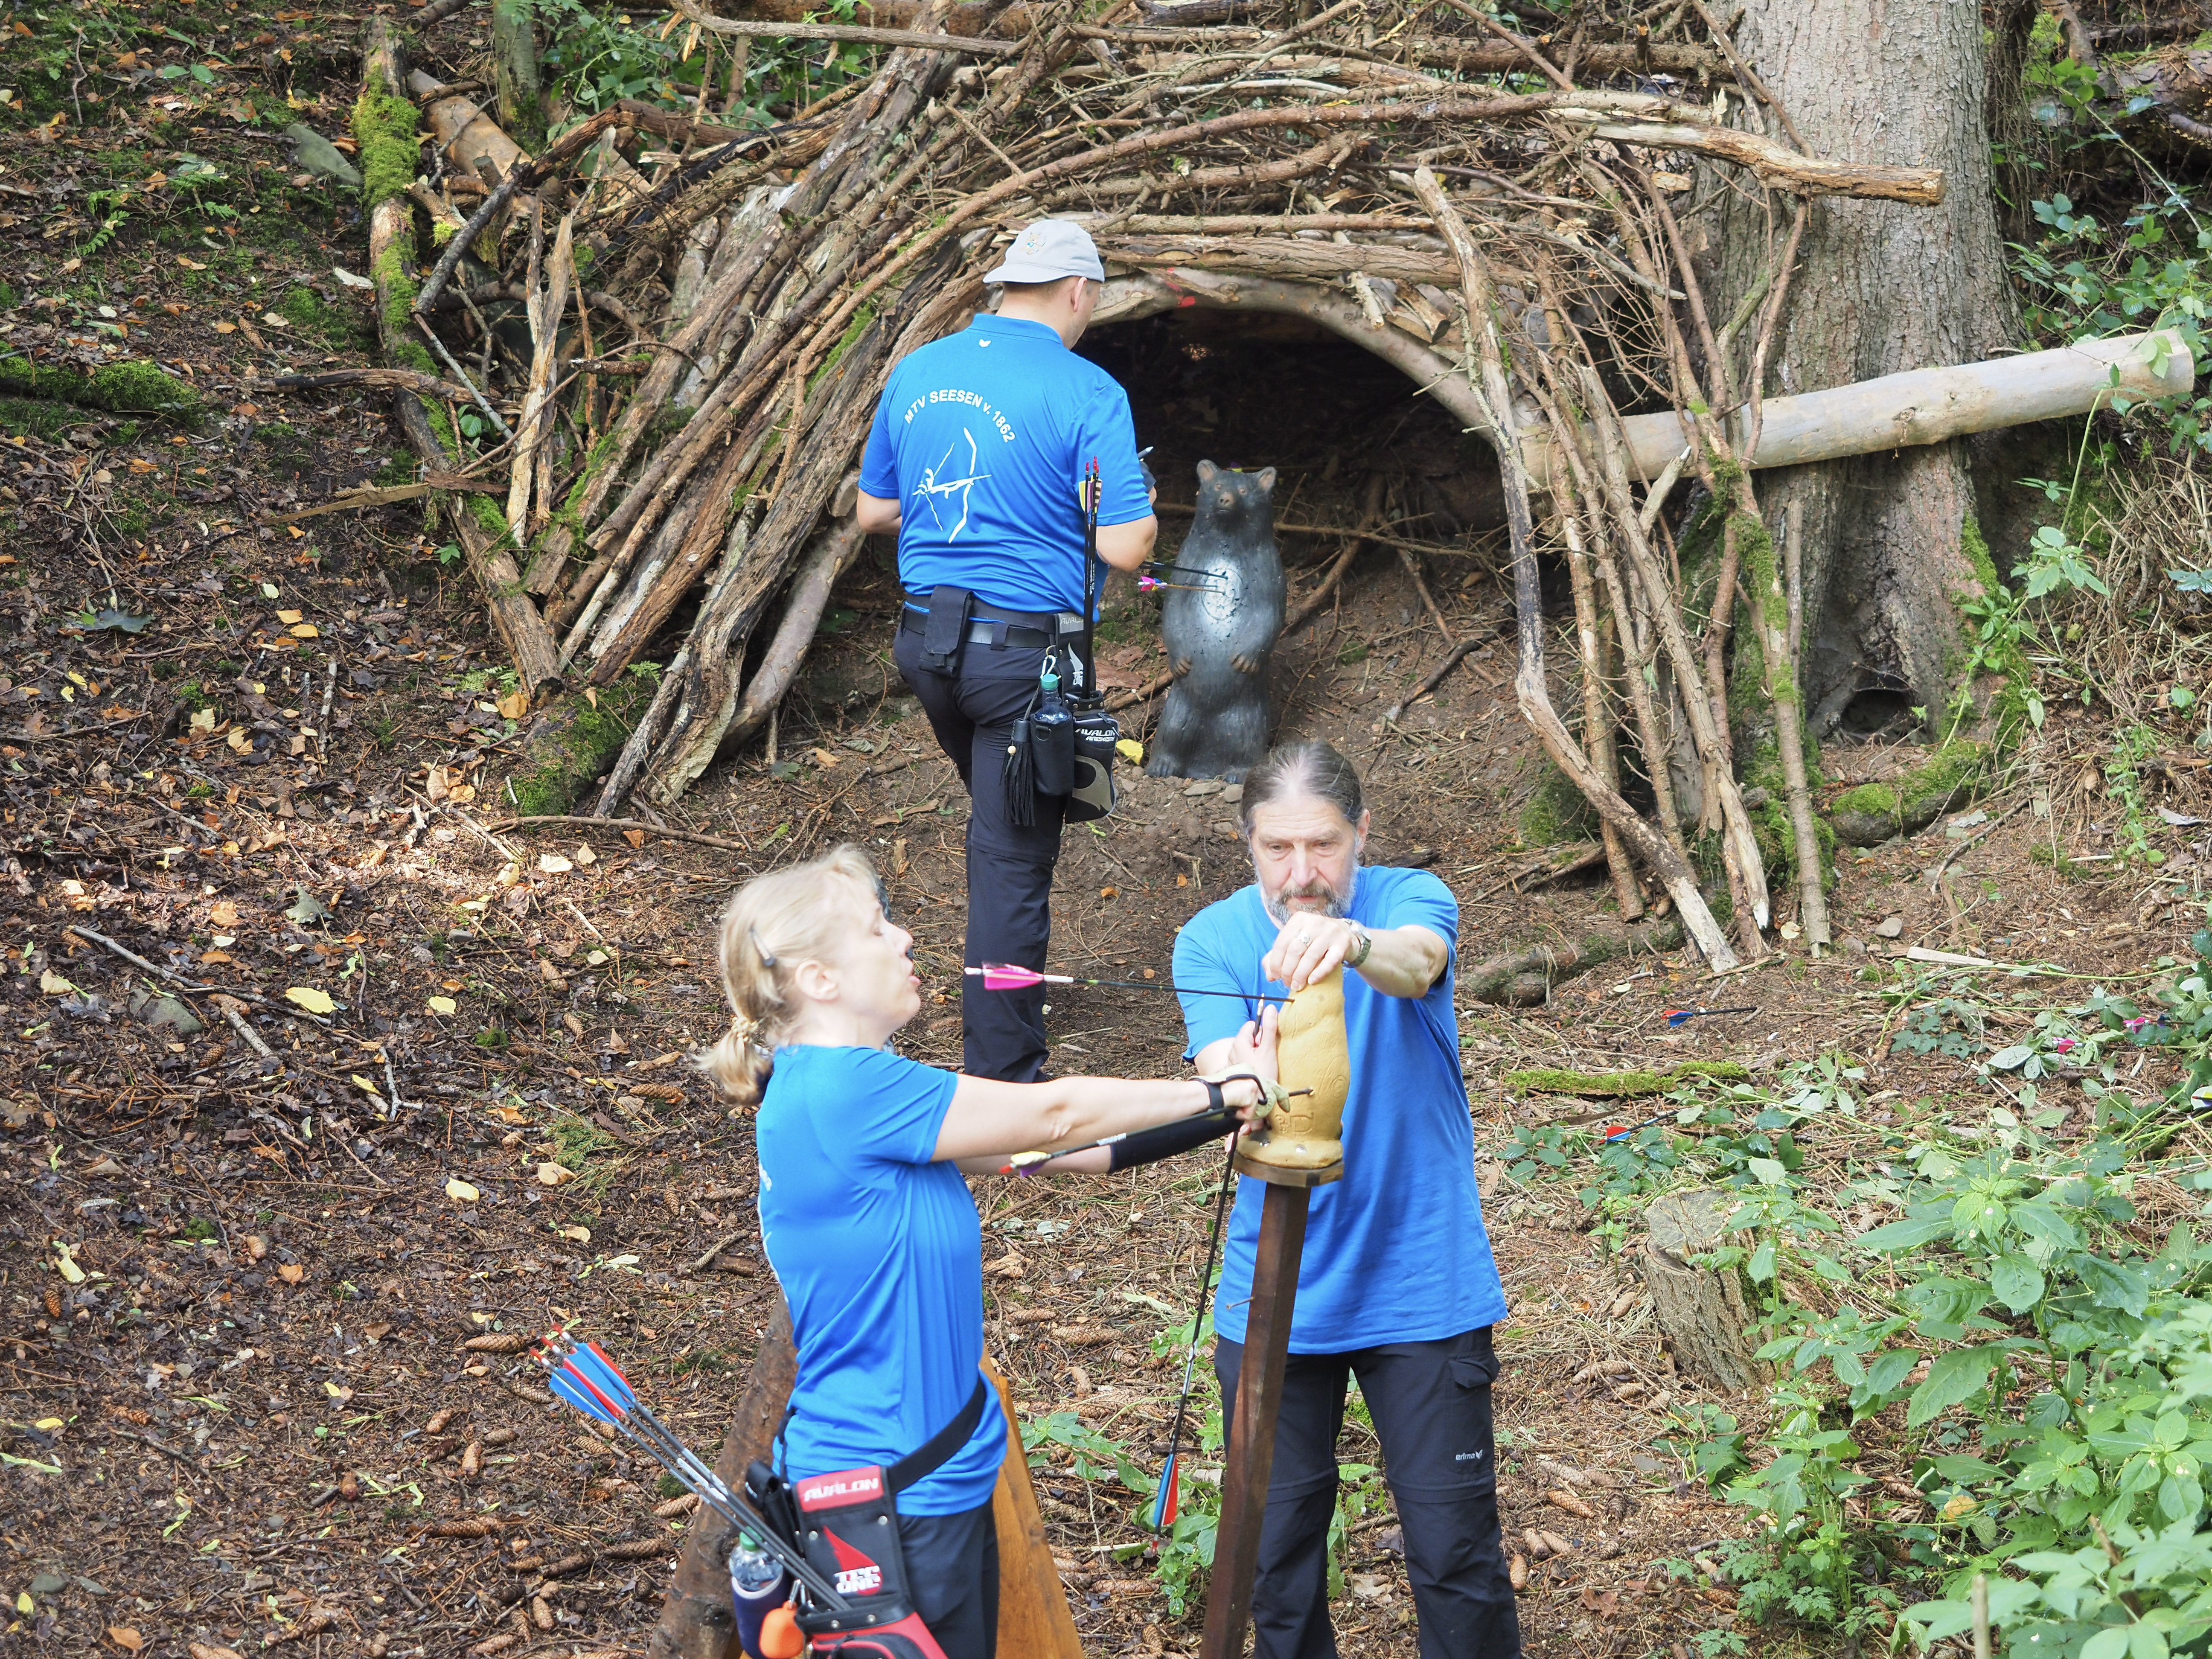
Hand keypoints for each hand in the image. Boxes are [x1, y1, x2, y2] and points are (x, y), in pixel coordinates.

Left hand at [1215, 1005, 1278, 1128]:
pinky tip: (1257, 1073)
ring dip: (1257, 1056)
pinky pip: (1245, 1061)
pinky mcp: (1235, 1071)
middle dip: (1260, 1045)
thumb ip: (1269, 1028)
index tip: (1267, 1044)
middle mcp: (1233, 1050)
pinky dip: (1252, 1065)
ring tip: (1263, 1067)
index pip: (1252, 1025)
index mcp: (1239, 1041)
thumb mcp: (1268, 1049)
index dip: (1262, 1032)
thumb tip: (1270, 1007)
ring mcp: (1233, 1061)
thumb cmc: (1261, 1073)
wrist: (1253, 1099)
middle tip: (1266, 1058)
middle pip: (1250, 1038)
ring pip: (1249, 1050)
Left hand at [1263, 914, 1360, 993]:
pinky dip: (1319, 973)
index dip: (1276, 962)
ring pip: (1311, 956)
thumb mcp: (1296, 942)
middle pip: (1295, 950)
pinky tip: (1312, 981)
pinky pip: (1329, 961)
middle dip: (1288, 971)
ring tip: (1297, 986)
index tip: (1275, 976)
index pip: (1282, 942)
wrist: (1345, 935)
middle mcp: (1314, 922)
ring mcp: (1330, 932)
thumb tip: (1270, 975)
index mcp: (1299, 919)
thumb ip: (1279, 956)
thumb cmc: (1315, 940)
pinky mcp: (1343, 943)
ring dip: (1301, 975)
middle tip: (1288, 983)